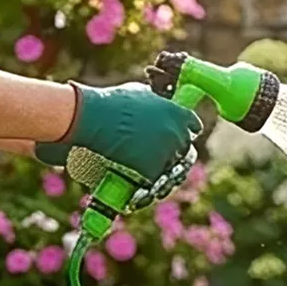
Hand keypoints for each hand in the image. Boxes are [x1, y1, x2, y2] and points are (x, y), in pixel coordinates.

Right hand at [51, 82, 200, 182]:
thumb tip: (156, 104)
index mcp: (179, 114)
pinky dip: (147, 189)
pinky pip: (154, 184)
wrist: (92, 117)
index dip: (184, 132)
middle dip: (174, 155)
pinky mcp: (152, 170)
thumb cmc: (112, 102)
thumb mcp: (140, 93)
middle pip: (185, 151)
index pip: (193, 127)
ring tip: (153, 181)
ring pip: (172, 172)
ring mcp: (166, 154)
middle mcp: (177, 134)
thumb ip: (155, 102)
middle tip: (160, 160)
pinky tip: (140, 192)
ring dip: (164, 176)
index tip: (175, 136)